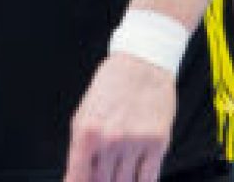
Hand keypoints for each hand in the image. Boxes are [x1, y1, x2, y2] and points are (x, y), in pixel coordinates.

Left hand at [63, 54, 176, 181]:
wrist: (142, 64)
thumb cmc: (110, 89)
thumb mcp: (84, 117)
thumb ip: (79, 152)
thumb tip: (75, 180)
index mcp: (87, 132)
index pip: (78, 178)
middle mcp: (110, 139)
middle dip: (103, 181)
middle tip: (107, 171)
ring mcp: (135, 141)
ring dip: (122, 180)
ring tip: (122, 167)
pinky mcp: (158, 142)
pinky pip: (148, 178)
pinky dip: (142, 181)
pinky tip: (137, 173)